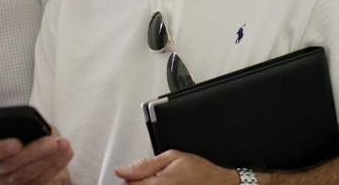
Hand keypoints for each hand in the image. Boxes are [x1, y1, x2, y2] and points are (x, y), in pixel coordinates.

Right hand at [0, 132, 72, 184]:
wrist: (40, 149)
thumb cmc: (28, 132)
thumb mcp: (25, 125)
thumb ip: (25, 126)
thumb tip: (36, 129)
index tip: (17, 143)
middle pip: (10, 166)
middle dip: (34, 153)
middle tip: (52, 143)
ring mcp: (8, 183)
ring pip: (27, 174)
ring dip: (49, 158)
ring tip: (64, 144)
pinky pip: (40, 180)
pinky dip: (56, 164)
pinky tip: (67, 152)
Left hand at [115, 150, 237, 183]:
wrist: (216, 183)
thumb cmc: (198, 171)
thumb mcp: (172, 157)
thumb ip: (145, 164)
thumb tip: (122, 170)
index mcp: (157, 183)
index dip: (129, 178)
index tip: (134, 174)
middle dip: (138, 183)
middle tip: (153, 178)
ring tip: (161, 182)